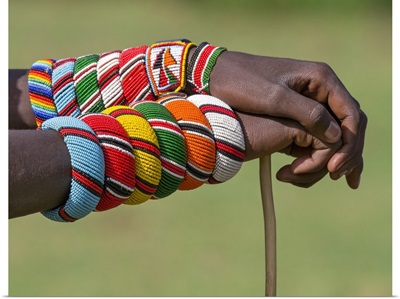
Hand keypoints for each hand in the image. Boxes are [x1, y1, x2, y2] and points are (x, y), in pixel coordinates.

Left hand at [210, 51, 366, 188]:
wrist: (218, 74)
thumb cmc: (242, 83)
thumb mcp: (274, 98)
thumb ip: (307, 114)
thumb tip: (336, 136)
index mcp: (321, 79)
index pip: (350, 114)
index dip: (349, 143)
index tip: (334, 168)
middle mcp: (321, 87)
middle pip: (349, 123)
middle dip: (348, 152)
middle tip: (337, 177)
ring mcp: (310, 98)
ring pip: (336, 129)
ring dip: (340, 153)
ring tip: (335, 178)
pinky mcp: (298, 109)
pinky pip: (319, 130)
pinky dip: (324, 149)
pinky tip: (322, 168)